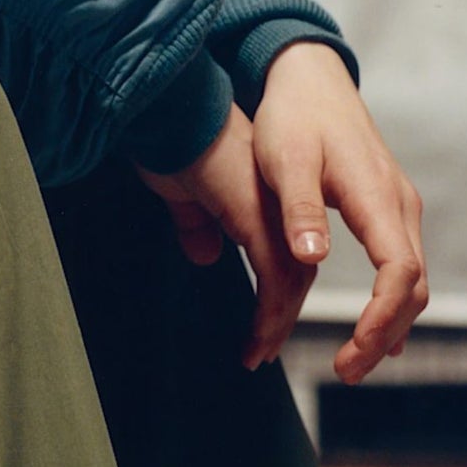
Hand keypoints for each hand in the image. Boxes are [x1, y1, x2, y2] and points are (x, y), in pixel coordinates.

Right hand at [137, 103, 315, 372]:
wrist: (169, 110)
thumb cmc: (169, 143)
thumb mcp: (186, 195)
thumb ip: (198, 224)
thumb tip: (205, 255)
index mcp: (268, 196)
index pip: (288, 253)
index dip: (280, 295)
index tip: (264, 328)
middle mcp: (279, 206)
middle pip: (297, 274)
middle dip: (282, 318)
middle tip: (262, 352)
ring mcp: (273, 213)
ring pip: (291, 284)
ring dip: (275, 326)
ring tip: (256, 356)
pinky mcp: (259, 222)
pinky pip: (274, 283)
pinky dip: (268, 318)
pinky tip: (255, 343)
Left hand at [252, 42, 427, 381]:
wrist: (309, 79)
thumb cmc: (292, 119)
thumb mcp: (285, 162)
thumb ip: (299, 210)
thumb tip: (312, 257)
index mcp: (376, 197)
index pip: (399, 272)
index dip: (379, 319)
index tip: (351, 352)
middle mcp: (399, 205)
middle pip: (413, 287)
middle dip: (382, 335)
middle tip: (345, 372)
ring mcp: (399, 209)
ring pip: (413, 282)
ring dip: (388, 327)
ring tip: (351, 363)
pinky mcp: (389, 211)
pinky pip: (403, 269)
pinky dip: (392, 308)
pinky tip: (373, 336)